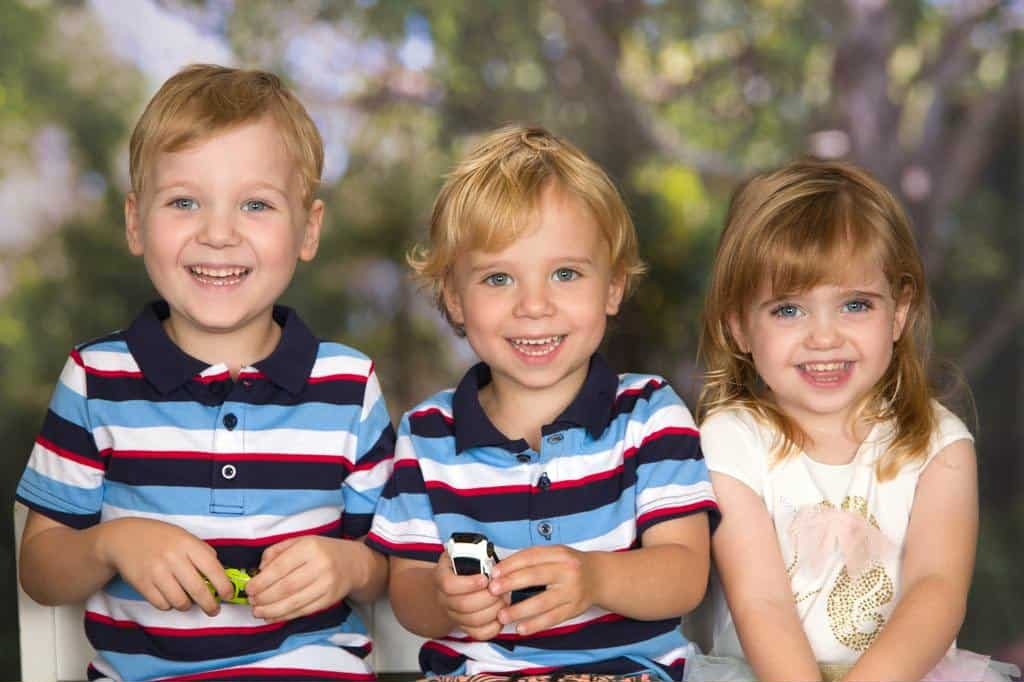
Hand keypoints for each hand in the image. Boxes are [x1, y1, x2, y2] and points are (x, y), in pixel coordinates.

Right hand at [98, 518, 230, 615]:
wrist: (125, 538)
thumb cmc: (162, 538)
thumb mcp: (185, 537)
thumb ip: (203, 553)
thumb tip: (221, 574)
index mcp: (188, 544)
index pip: (212, 568)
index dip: (224, 585)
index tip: (229, 595)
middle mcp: (173, 558)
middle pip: (198, 590)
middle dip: (210, 604)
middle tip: (214, 610)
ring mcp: (156, 572)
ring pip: (180, 601)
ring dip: (188, 606)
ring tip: (189, 602)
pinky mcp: (143, 585)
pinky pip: (162, 605)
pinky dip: (170, 605)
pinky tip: (171, 597)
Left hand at [246, 536, 361, 621]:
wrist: (354, 563)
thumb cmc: (321, 550)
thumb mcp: (299, 541)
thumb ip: (276, 551)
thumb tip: (259, 571)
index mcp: (310, 547)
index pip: (281, 567)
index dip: (262, 581)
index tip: (249, 588)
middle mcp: (320, 566)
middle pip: (286, 587)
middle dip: (264, 597)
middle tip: (251, 601)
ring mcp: (326, 585)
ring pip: (294, 602)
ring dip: (271, 610)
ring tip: (257, 612)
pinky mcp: (329, 600)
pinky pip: (303, 611)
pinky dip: (285, 616)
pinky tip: (272, 616)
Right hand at [435, 551, 505, 640]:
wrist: (450, 588)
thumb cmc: (461, 568)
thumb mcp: (460, 554)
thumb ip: (470, 553)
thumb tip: (486, 555)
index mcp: (441, 577)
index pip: (449, 585)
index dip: (468, 584)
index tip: (485, 579)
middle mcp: (444, 599)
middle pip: (463, 605)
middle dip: (487, 598)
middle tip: (501, 589)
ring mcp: (453, 615)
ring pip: (472, 620)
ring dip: (493, 611)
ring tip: (504, 599)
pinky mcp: (465, 627)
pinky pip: (478, 633)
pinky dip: (493, 627)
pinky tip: (501, 615)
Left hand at [488, 545, 599, 635]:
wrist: (599, 577)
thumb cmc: (569, 565)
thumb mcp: (555, 554)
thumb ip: (532, 559)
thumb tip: (502, 570)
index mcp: (559, 554)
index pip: (531, 557)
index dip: (510, 565)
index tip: (494, 573)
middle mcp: (567, 571)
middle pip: (535, 577)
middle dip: (511, 584)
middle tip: (493, 591)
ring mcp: (572, 592)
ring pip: (543, 603)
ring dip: (520, 610)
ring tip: (502, 615)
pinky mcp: (574, 610)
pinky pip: (552, 619)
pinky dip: (535, 625)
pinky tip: (520, 628)